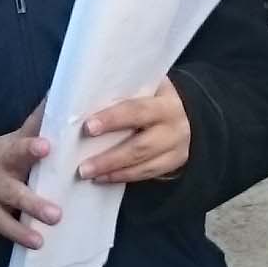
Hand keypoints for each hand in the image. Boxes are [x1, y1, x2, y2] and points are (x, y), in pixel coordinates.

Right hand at [0, 109, 60, 245]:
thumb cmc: (5, 158)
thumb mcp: (16, 140)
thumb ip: (38, 122)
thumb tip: (59, 91)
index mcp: (8, 154)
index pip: (19, 148)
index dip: (31, 147)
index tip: (46, 147)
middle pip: (13, 190)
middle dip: (33, 201)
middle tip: (55, 213)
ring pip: (7, 215)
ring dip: (25, 227)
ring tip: (44, 235)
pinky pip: (4, 229)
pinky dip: (19, 236)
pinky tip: (37, 244)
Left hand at [76, 79, 191, 185]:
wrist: (184, 112)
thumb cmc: (153, 97)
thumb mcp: (145, 88)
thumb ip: (124, 94)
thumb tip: (86, 105)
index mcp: (165, 103)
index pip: (137, 110)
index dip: (112, 119)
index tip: (88, 127)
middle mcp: (174, 127)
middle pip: (141, 146)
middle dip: (110, 157)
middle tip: (83, 166)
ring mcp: (177, 148)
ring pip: (143, 164)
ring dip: (113, 171)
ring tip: (88, 173)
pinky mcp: (173, 163)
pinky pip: (147, 174)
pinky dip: (123, 176)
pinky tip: (103, 178)